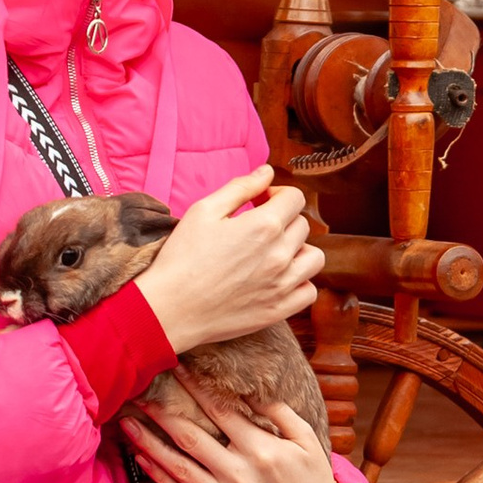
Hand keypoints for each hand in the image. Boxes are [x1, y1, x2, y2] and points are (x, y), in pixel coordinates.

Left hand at [122, 391, 344, 482]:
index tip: (176, 368)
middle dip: (161, 413)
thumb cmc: (311, 477)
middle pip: (189, 437)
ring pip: (178, 468)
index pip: (219, 410)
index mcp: (262, 450)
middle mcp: (239, 475)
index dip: (195, 387)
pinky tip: (143, 458)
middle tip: (138, 392)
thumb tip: (247, 387)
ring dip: (149, 443)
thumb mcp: (305, 438)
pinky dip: (159, 477)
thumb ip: (278, 410)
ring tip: (128, 424)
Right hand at [138, 168, 318, 352]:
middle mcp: (280, 255)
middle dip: (284, 219)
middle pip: (303, 225)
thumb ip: (241, 187)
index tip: (261, 202)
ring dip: (298, 250)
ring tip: (273, 253)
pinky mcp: (279, 310)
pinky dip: (300, 282)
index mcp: (264, 226)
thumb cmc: (182, 257)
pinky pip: (309, 291)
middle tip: (258, 227)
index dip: (278, 194)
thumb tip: (267, 172)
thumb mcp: (204, 210)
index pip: (295, 197)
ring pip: (313, 257)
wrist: (170, 308)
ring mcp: (282, 285)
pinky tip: (278, 278)